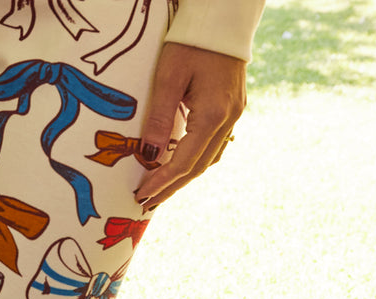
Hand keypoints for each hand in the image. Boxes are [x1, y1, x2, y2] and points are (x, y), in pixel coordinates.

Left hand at [134, 43, 247, 209]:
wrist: (224, 17)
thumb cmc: (192, 42)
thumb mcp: (169, 78)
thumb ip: (160, 119)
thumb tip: (149, 157)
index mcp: (213, 115)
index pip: (185, 162)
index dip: (162, 183)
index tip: (141, 197)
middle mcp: (228, 119)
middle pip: (198, 167)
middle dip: (171, 187)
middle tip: (147, 203)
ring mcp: (235, 114)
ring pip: (209, 158)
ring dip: (184, 177)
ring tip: (160, 190)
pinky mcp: (234, 107)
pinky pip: (215, 144)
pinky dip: (196, 160)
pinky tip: (181, 165)